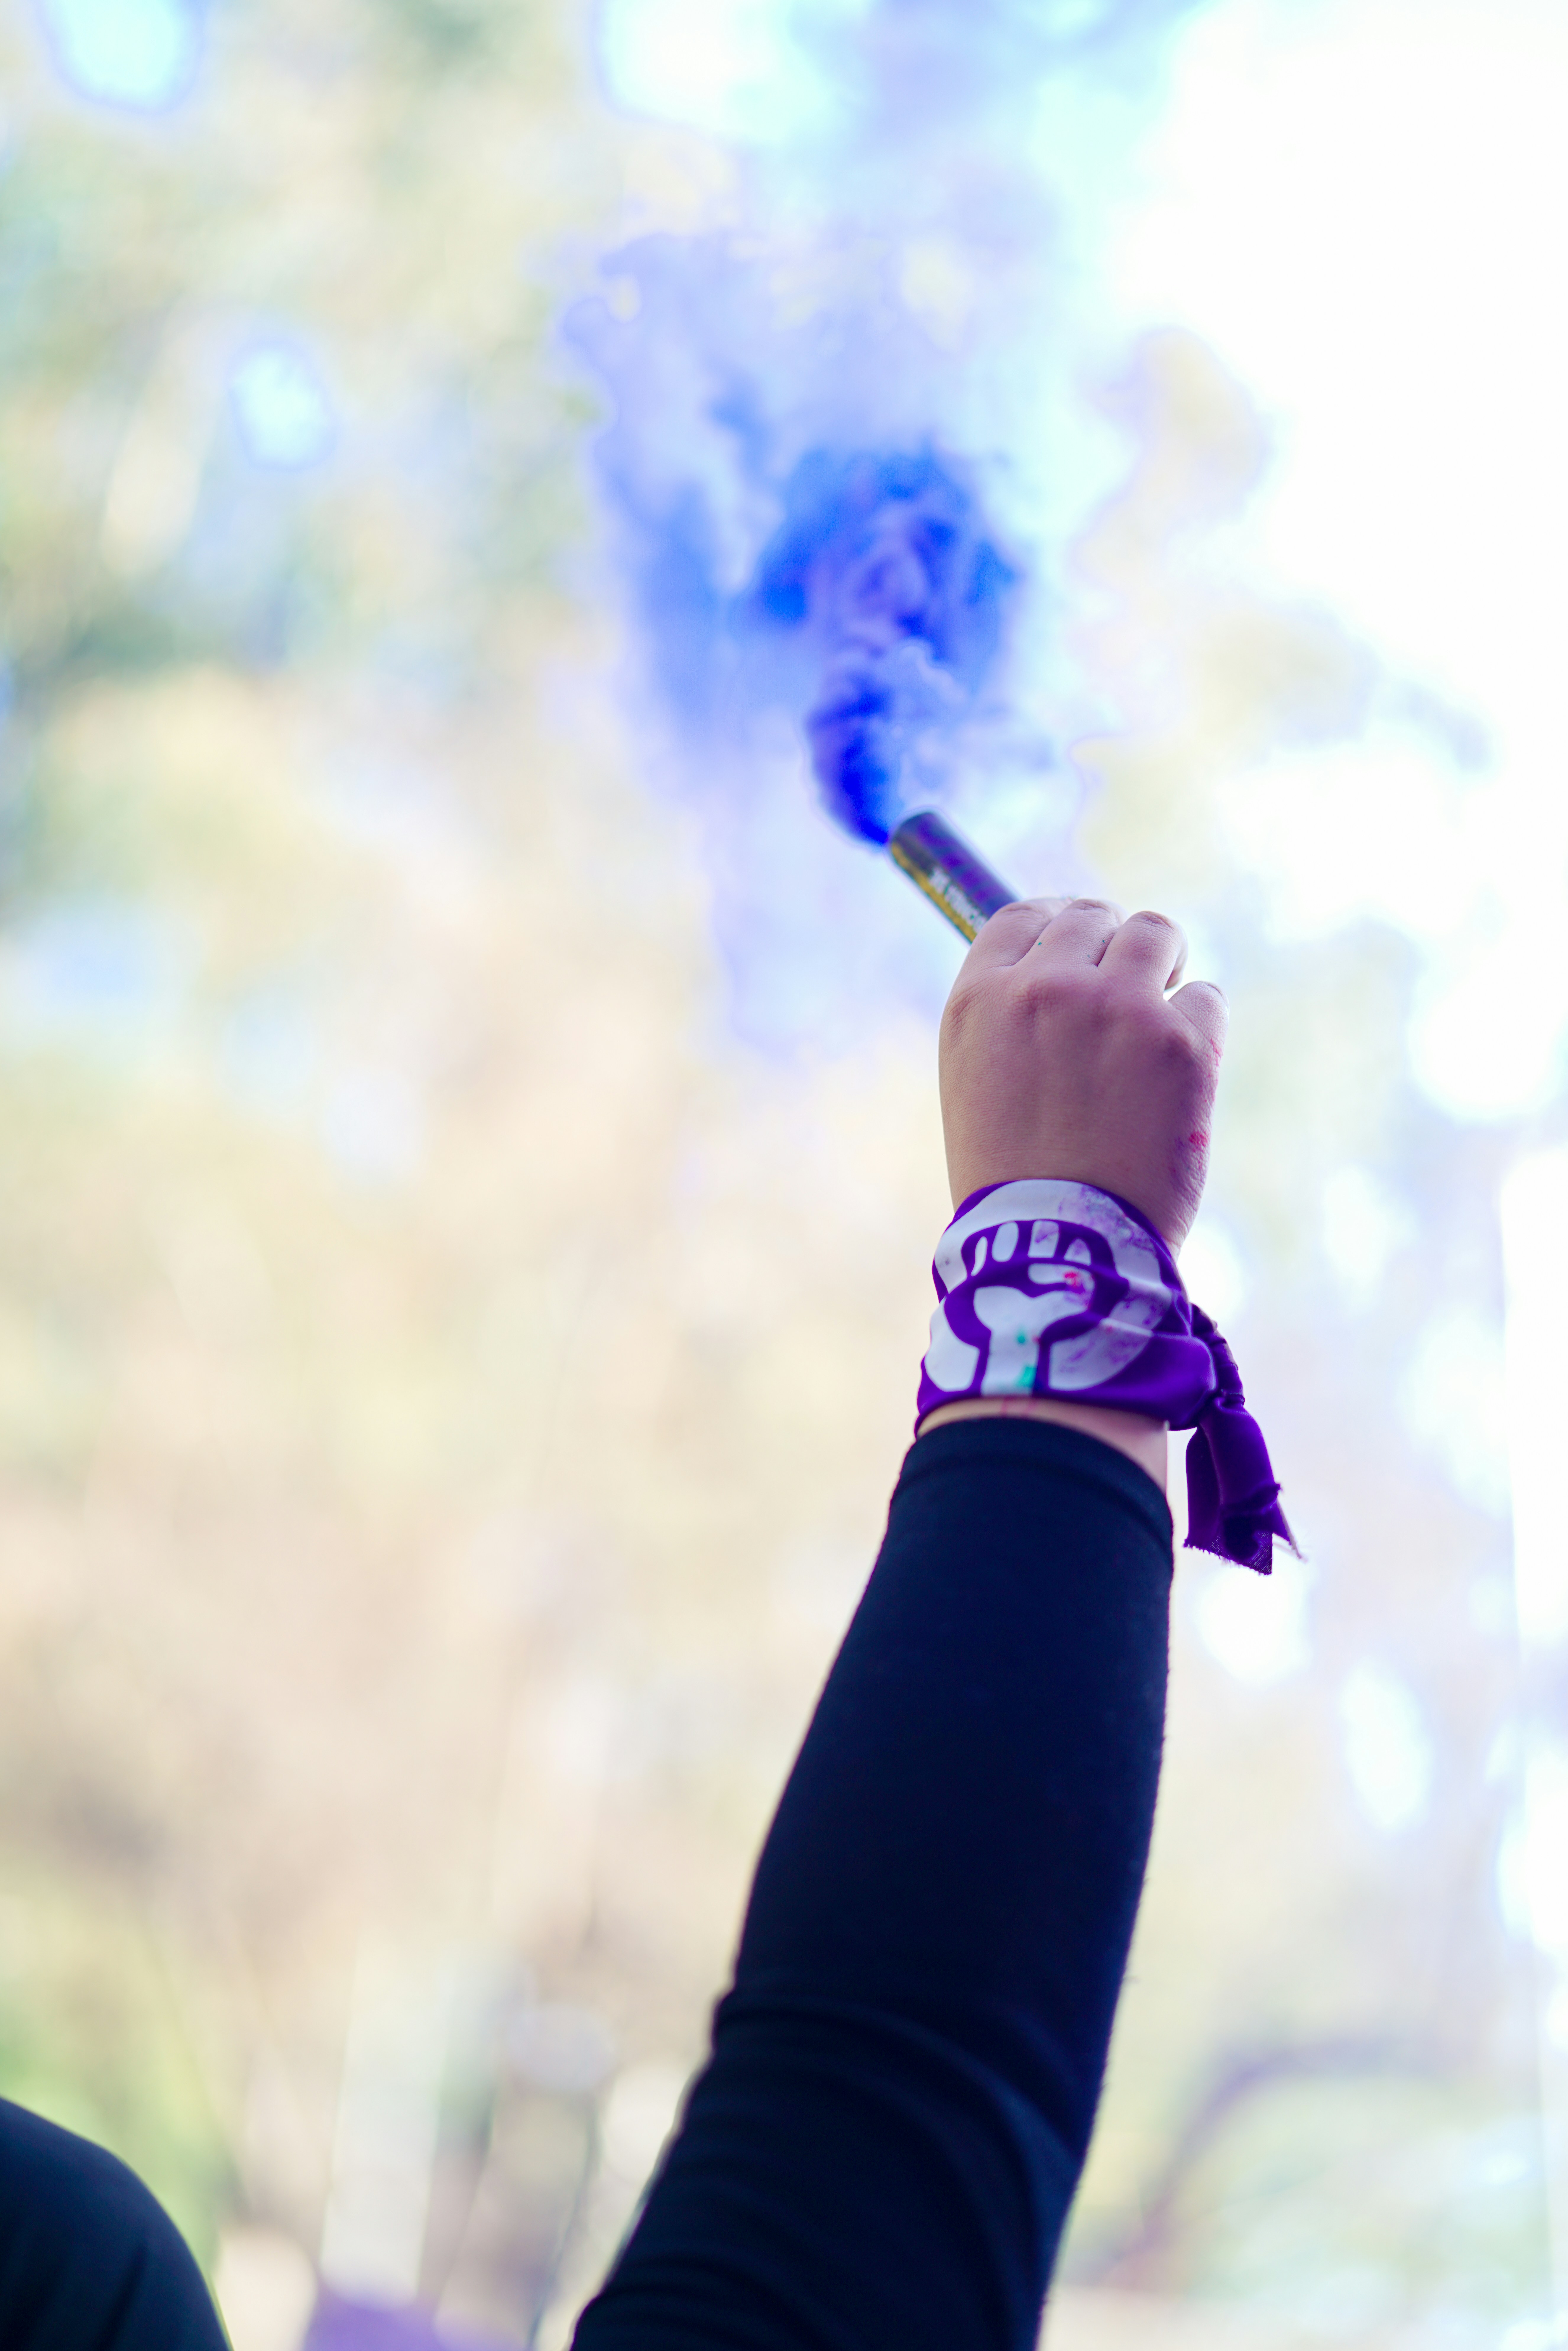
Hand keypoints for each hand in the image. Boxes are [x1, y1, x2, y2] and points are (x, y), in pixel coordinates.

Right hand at [937, 897, 1226, 1249]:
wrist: (1058, 1248)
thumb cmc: (1015, 1175)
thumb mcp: (980, 1079)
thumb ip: (1011, 1013)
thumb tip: (1064, 959)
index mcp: (980, 999)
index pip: (1025, 915)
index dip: (1058, 925)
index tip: (1081, 946)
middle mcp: (1045, 989)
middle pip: (1092, 916)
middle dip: (1112, 946)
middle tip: (1125, 991)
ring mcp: (1117, 1009)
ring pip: (1156, 935)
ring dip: (1162, 966)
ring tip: (1157, 1018)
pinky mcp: (1181, 1042)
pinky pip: (1205, 997)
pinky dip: (1197, 1027)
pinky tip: (1177, 1076)